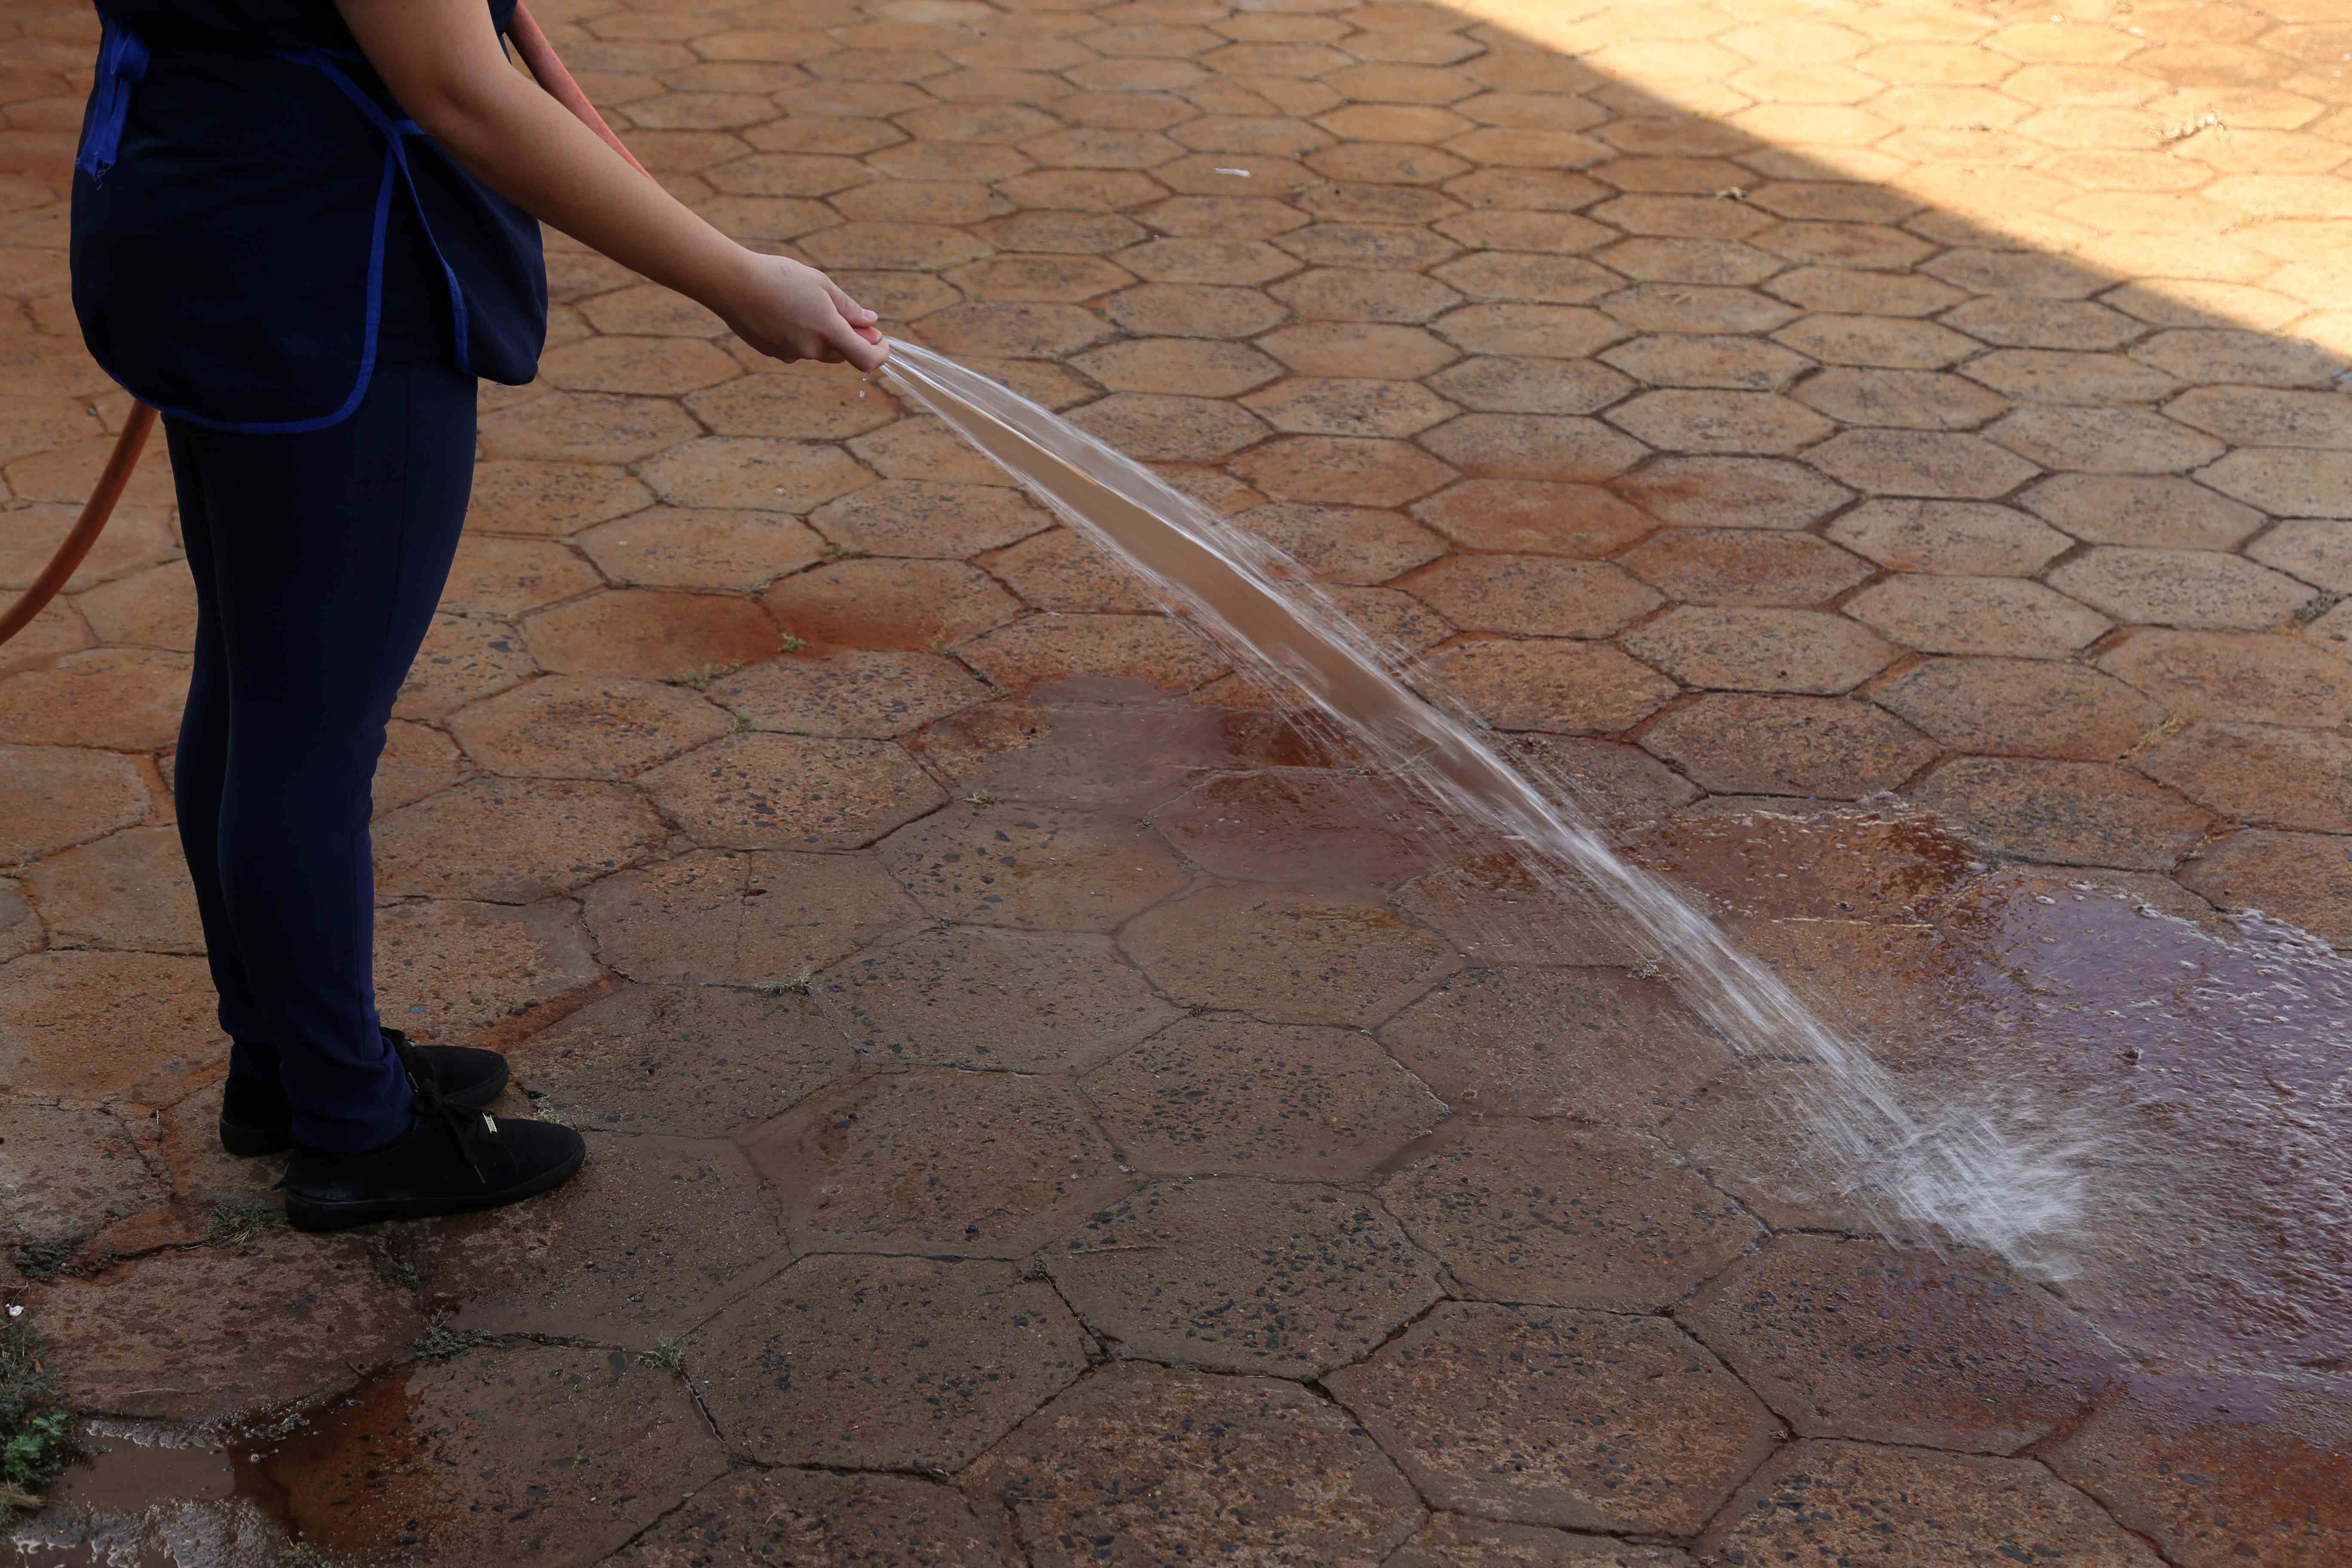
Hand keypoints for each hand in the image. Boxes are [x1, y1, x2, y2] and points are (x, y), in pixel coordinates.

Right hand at [719, 252, 888, 373]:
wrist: (731, 283)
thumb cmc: (779, 276)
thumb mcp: (821, 285)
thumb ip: (848, 307)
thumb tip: (871, 323)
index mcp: (828, 331)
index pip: (867, 359)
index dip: (880, 354)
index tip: (881, 340)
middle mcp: (811, 349)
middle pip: (843, 354)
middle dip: (850, 338)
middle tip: (845, 312)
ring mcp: (791, 354)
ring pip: (819, 351)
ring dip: (824, 336)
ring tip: (804, 303)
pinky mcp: (773, 353)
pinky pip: (797, 348)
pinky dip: (801, 335)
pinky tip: (784, 311)